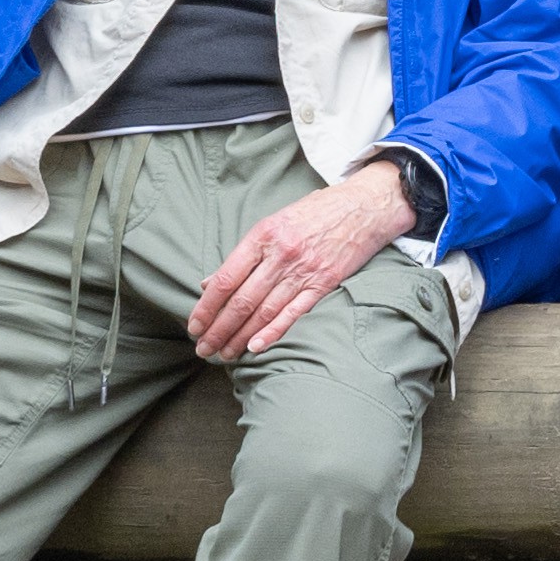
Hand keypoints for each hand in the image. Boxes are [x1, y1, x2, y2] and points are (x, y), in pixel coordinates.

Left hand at [186, 154, 425, 361]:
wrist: (365, 206)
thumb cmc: (315, 213)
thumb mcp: (274, 222)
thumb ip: (244, 254)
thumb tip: (211, 282)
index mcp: (263, 235)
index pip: (226, 279)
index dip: (206, 306)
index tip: (194, 326)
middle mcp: (281, 254)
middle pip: (242, 301)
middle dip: (219, 330)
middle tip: (204, 349)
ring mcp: (304, 270)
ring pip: (264, 312)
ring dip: (240, 337)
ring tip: (224, 354)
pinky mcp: (324, 283)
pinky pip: (293, 313)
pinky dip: (273, 332)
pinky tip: (255, 347)